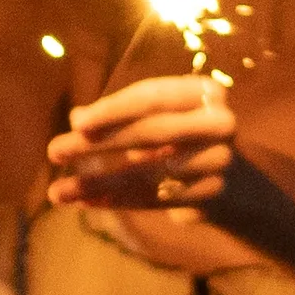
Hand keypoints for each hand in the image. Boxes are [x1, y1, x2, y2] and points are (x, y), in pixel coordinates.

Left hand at [47, 72, 236, 215]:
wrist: (238, 185)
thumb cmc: (185, 138)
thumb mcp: (160, 117)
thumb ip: (121, 115)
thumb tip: (77, 119)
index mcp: (205, 91)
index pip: (153, 97)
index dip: (113, 108)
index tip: (77, 122)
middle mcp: (219, 122)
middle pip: (150, 132)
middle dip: (97, 143)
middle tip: (55, 150)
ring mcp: (219, 161)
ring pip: (147, 172)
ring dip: (98, 183)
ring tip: (59, 191)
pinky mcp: (211, 195)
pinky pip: (154, 198)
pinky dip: (117, 201)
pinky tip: (86, 202)